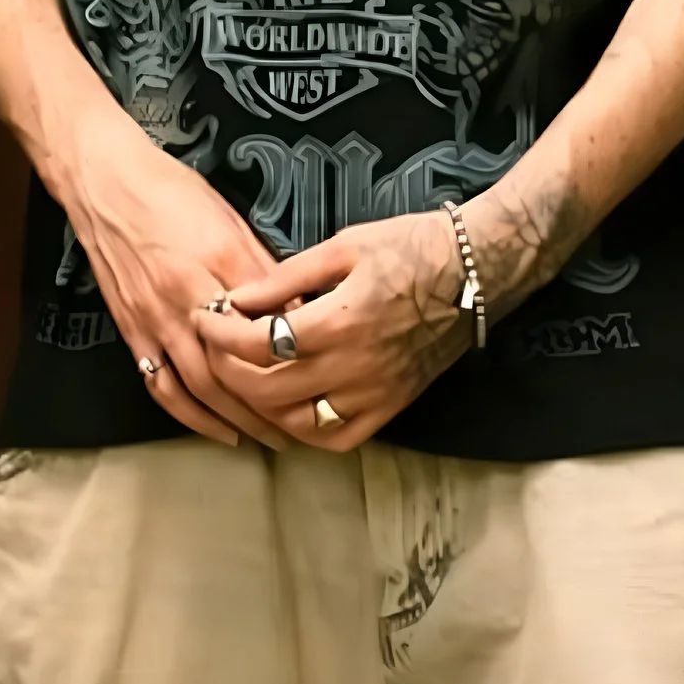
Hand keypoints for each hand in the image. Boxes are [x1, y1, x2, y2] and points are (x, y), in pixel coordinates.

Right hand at [54, 98, 303, 448]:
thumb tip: (298, 306)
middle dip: (273, 405)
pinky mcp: (132, 331)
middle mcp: (187, 295)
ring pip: (201, 386)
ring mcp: (156, 318)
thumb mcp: (229, 218)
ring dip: (237, 419)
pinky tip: (216, 430)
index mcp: (220, 261)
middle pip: (237, 368)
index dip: (296, 355)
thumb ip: (261, 267)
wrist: (103, 183)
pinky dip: (190, 416)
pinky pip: (161, 384)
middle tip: (304, 425)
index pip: (267, 322)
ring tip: (267, 438)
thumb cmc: (170, 191)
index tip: (323, 375)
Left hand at [207, 210, 470, 450]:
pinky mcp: (392, 406)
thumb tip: (236, 300)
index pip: (257, 343)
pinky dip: (306, 431)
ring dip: (260, 406)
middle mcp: (355, 366)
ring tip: (245, 377)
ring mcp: (376, 393)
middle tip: (214, 349)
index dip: (219, 334)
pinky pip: (339, 438)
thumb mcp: (343, 246)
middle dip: (227, 370)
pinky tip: (290, 409)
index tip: (205, 318)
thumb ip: (284, 278)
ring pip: (297, 423)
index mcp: (339, 320)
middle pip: (267, 390)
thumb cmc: (411, 246)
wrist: (478, 269)